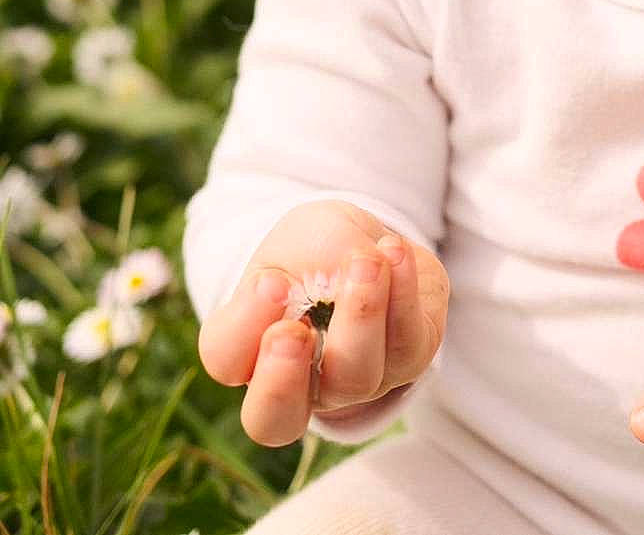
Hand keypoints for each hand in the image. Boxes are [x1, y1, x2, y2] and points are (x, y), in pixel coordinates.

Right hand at [197, 200, 449, 446]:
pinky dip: (403, 294)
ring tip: (366, 260)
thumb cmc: (318, 248)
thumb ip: (312, 256)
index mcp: (252, 347)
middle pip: (274, 420)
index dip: (245, 326)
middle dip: (282, 380)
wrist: (373, 245)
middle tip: (294, 333)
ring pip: (355, 378)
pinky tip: (395, 252)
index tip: (272, 281)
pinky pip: (406, 344)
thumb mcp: (302, 236)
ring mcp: (352, 383)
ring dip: (361, 314)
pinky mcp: (406, 362)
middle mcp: (298, 382)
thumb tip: (342, 279)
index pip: (225, 360)